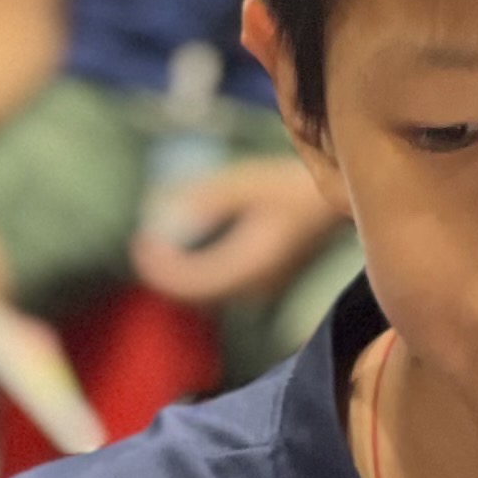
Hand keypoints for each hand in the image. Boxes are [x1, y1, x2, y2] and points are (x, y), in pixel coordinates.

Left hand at [128, 153, 341, 307]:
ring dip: (180, 275)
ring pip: (207, 295)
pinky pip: (219, 287)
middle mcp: (256, 286)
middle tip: (142, 243)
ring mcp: (261, 289)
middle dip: (165, 273)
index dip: (162, 269)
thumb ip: (204, 198)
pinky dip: (195, 273)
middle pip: (196, 295)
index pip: (194, 283)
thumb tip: (159, 212)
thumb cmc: (294, 186)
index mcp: (253, 264)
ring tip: (157, 245)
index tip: (140, 243)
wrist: (337, 203)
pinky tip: (185, 249)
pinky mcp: (262, 283)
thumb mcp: (247, 182)